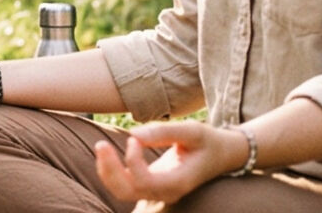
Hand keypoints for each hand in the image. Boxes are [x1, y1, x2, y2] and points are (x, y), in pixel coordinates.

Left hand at [92, 121, 246, 204]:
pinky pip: (124, 186)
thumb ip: (163, 132)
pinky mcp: (150, 186)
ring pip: (122, 192)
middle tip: (101, 144)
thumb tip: (132, 134)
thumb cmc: (207, 141)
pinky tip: (106, 152)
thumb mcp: (192, 130)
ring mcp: (157, 192)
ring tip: (100, 146)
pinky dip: (111, 172)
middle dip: (109, 170)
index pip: (145, 181)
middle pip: (128, 192)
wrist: (221, 155)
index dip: (132, 161)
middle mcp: (166, 192)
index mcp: (179, 182)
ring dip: (106, 171)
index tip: (134, 138)